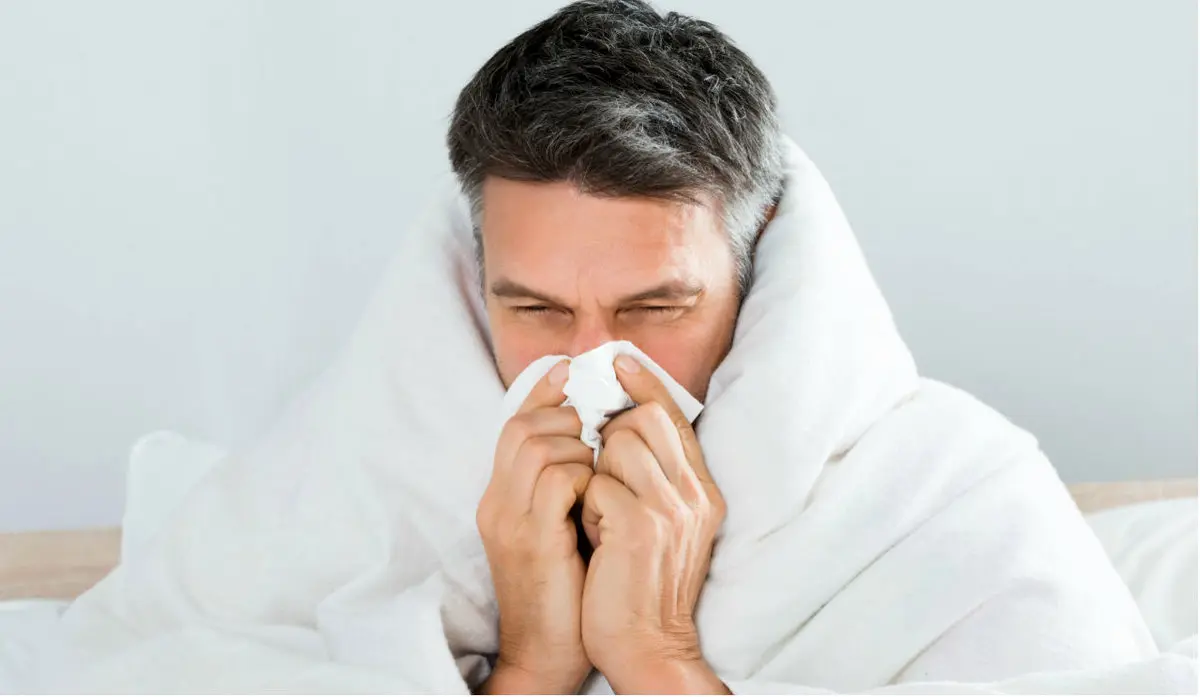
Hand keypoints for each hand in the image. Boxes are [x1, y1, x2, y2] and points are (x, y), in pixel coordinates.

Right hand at [476, 360, 594, 694]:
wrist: (547, 656)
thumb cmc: (567, 591)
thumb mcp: (559, 528)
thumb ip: (563, 485)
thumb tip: (592, 434)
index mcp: (501, 498)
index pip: (514, 423)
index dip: (543, 391)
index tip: (572, 369)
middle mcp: (497, 503)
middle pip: (522, 425)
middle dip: (566, 417)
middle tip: (597, 435)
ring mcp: (510, 520)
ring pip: (540, 444)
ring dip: (580, 448)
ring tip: (599, 474)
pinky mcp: (531, 540)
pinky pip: (558, 479)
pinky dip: (586, 477)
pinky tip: (599, 499)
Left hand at [579, 355, 728, 693]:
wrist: (647, 647)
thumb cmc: (642, 586)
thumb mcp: (664, 527)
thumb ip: (655, 479)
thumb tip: (621, 428)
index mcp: (702, 491)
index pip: (675, 418)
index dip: (646, 384)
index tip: (619, 360)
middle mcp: (693, 494)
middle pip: (645, 419)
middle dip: (611, 434)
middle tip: (601, 469)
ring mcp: (670, 509)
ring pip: (618, 444)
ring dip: (596, 473)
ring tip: (599, 513)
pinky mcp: (639, 527)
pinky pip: (597, 484)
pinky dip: (587, 506)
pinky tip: (595, 536)